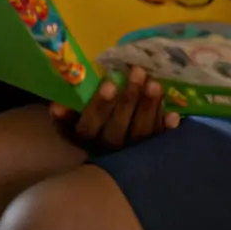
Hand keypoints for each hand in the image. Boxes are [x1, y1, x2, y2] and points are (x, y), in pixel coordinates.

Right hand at [48, 66, 179, 150]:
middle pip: (118, 129)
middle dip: (129, 100)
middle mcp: (109, 148)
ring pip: (141, 134)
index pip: (90, 126)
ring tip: (154, 84)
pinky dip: (165, 128)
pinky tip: (174, 116)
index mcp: (87, 138)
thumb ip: (65, 112)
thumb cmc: (89, 122)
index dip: (99, 107)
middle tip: (138, 72)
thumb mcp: (72, 119)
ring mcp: (131, 153)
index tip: (109, 83)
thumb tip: (56, 106)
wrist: (105, 157)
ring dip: (148, 108)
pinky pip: (159, 141)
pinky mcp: (151, 153)